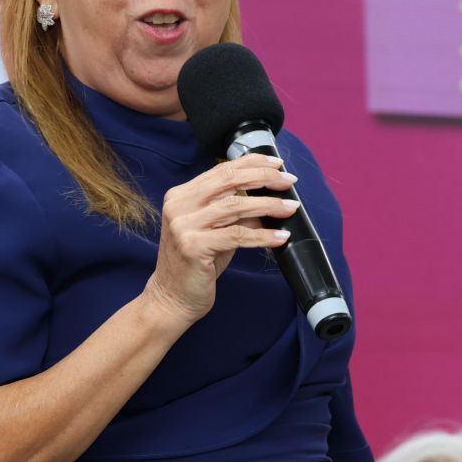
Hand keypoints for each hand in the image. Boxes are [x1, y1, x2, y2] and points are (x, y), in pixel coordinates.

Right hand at [142, 154, 299, 328]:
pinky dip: (262, 235)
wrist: (171, 298)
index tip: (276, 164)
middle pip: (229, 180)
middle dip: (264, 178)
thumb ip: (237, 213)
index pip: (221, 170)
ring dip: (269, 205)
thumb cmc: (195, 264)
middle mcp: (179, 205)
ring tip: (290, 208)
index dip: (252, 163)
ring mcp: (183, 225)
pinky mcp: (194, 246)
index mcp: (181, 195)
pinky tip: (280, 236)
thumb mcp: (217, 231)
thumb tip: (271, 197)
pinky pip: (237, 235)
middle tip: (288, 180)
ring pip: (236, 206)